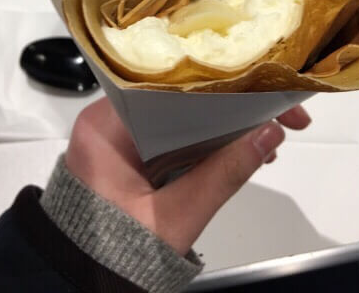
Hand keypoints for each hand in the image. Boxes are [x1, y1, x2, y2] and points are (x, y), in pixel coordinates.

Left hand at [65, 97, 310, 255]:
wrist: (78, 283)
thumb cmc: (115, 252)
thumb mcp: (172, 220)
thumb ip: (221, 177)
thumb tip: (270, 133)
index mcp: (107, 124)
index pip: (170, 85)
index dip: (224, 85)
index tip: (265, 90)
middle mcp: (108, 118)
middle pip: (179, 96)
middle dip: (231, 105)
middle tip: (280, 113)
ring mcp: (118, 134)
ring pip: (180, 114)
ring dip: (222, 124)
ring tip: (266, 137)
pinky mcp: (129, 151)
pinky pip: (173, 134)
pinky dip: (205, 141)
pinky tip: (238, 150)